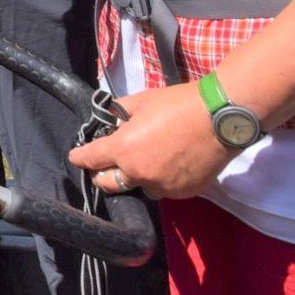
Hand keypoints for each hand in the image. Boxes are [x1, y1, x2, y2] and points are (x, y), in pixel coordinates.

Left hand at [66, 82, 236, 200]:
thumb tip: (112, 121)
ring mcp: (162, 187)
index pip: (90, 159)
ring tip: (145, 160)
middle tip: (104, 165)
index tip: (75, 157)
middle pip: (108, 184)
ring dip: (135, 177)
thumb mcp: (140, 101)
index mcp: (123, 150)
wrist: (219, 117)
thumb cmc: (178, 104)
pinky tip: (169, 164)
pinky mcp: (183, 192)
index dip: (79, 157)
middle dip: (101, 175)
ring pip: (139, 187)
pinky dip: (161, 180)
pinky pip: (164, 189)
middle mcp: (138, 173)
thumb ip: (119, 114)